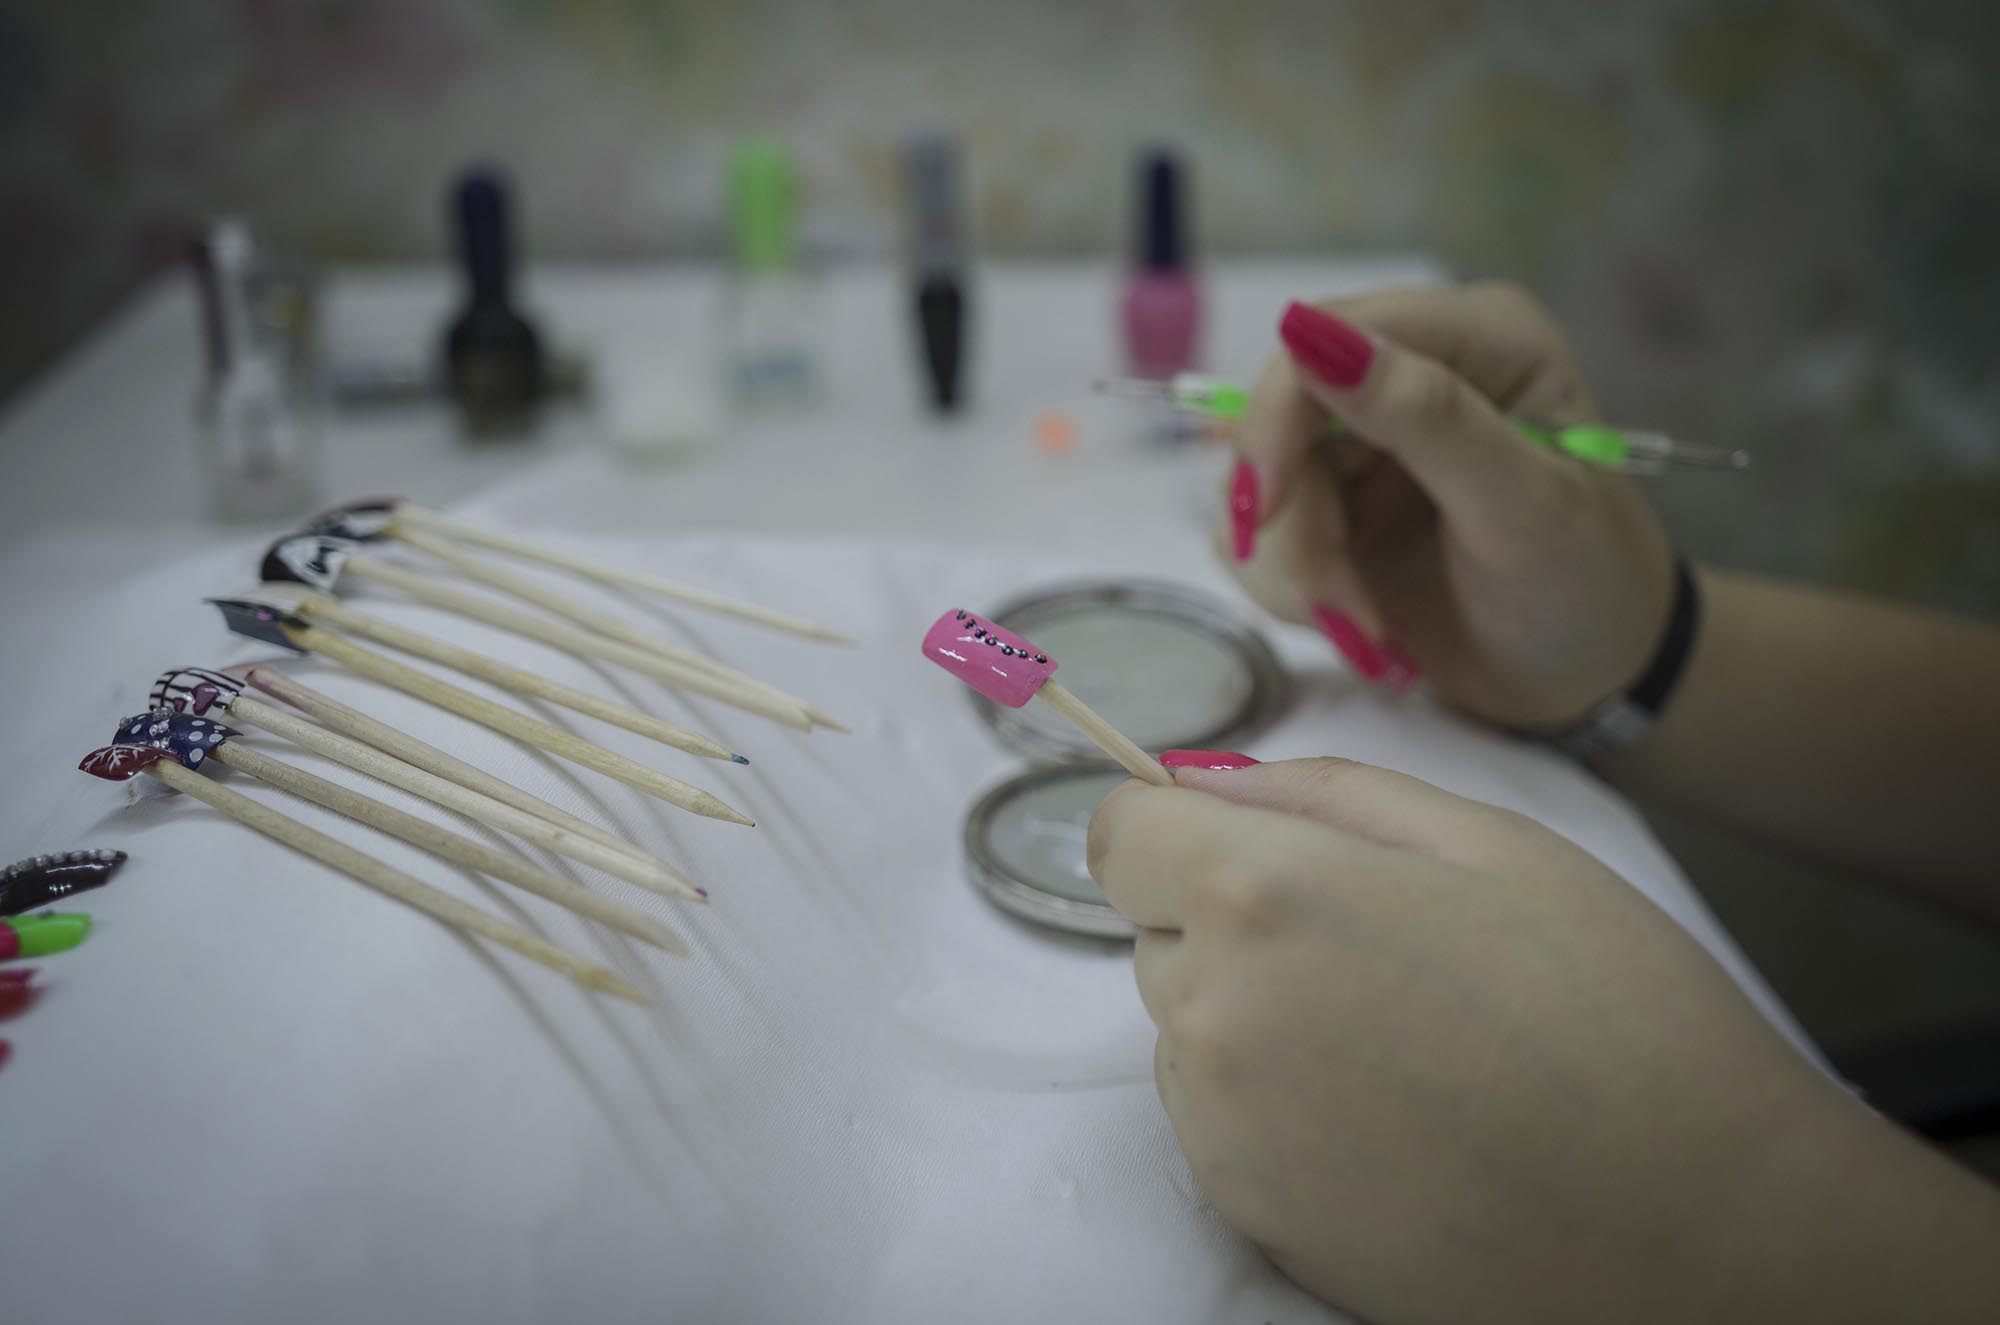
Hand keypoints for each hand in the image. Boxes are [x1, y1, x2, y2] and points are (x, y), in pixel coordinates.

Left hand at [1088, 757, 1999, 1322]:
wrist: (1700, 1226)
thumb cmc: (1615, 1009)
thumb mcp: (1488, 842)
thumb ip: (1321, 793)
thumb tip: (1199, 780)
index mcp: (1263, 894)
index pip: (1118, 831)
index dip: (1176, 826)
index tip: (1245, 845)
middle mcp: (1212, 1012)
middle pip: (1156, 930)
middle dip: (1229, 921)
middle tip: (1378, 953)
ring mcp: (1220, 1127)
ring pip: (1184, 1026)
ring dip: (1250, 1015)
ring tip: (1401, 1045)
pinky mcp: (1247, 1212)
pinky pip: (1215, 1119)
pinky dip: (1272, 1106)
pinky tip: (1392, 1121)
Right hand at [1226, 284, 1672, 726]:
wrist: (1588, 681)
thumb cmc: (1586, 589)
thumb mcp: (1520, 507)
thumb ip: (1427, 416)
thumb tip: (1310, 331)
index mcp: (1479, 338)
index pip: (1332, 332)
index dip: (1278, 414)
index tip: (1267, 508)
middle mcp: (1415, 372)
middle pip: (1282, 415)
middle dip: (1297, 522)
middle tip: (1339, 607)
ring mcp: (1368, 441)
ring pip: (1261, 484)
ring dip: (1302, 571)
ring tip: (1372, 633)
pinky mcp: (1337, 504)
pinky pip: (1263, 535)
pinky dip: (1296, 592)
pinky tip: (1362, 628)